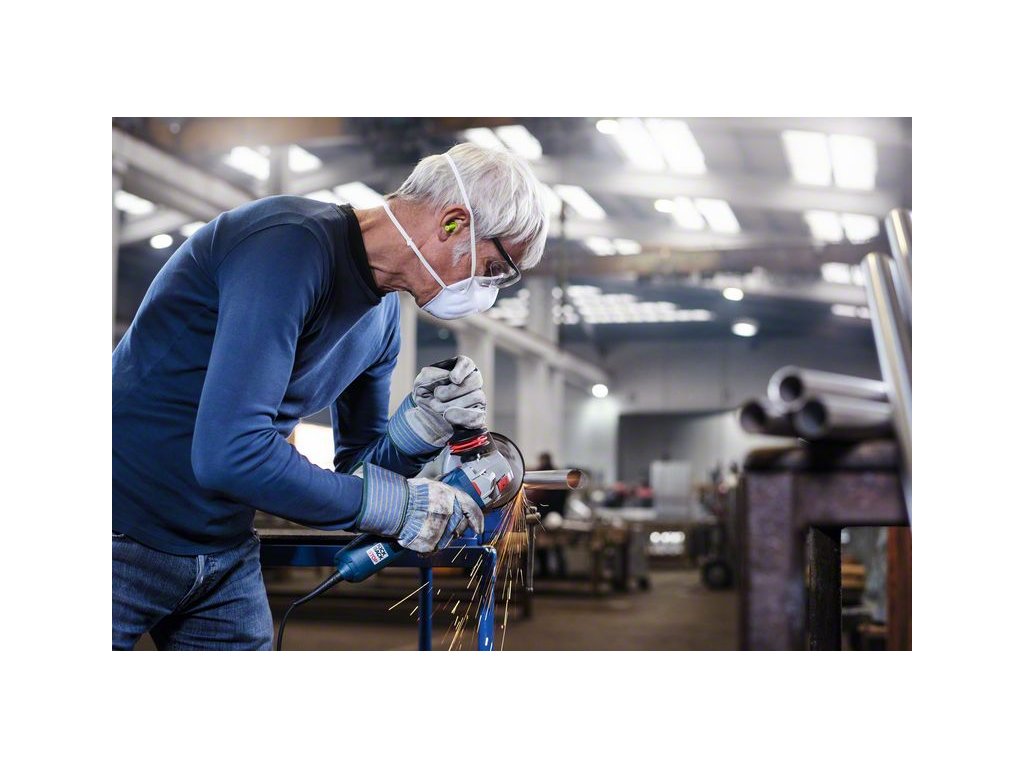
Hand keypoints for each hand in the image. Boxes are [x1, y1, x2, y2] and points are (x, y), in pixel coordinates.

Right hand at [355, 464, 483, 552]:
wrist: (391, 506)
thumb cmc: (408, 495)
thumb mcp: (431, 487)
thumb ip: (446, 496)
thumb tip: (454, 504)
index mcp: (451, 495)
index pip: (472, 509)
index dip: (476, 520)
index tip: (477, 528)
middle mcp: (449, 511)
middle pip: (459, 526)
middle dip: (453, 528)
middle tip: (438, 524)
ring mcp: (441, 528)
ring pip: (447, 538)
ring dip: (438, 536)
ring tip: (423, 527)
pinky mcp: (431, 542)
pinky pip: (433, 547)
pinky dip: (426, 544)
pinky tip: (418, 535)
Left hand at [386, 356, 486, 453]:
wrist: (426, 418)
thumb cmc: (426, 397)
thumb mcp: (421, 384)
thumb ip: (431, 376)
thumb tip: (450, 378)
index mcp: (460, 369)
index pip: (467, 364)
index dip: (462, 370)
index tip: (453, 379)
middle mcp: (473, 382)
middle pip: (475, 379)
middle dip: (454, 390)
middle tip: (438, 395)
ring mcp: (478, 399)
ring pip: (477, 397)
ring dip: (454, 404)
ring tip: (436, 408)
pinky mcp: (478, 415)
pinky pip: (478, 415)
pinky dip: (462, 416)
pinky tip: (447, 416)